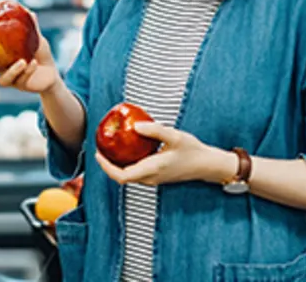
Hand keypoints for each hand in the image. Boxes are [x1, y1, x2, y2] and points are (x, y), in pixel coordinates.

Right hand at [0, 15, 60, 94]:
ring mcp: (9, 77)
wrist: (51, 70)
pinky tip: (34, 63)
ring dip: (11, 71)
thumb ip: (31, 26)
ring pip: (1, 80)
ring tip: (22, 61)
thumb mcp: (35, 37)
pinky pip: (20, 81)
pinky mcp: (20, 85)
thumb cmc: (38, 51)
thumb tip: (29, 12)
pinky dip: (27, 72)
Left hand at [95, 123, 233, 185]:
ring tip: (109, 148)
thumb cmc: (193, 151)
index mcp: (152, 170)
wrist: (207, 165)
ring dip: (116, 164)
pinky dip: (126, 163)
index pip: (122, 176)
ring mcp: (153, 179)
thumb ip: (155, 130)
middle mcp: (150, 178)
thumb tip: (135, 125)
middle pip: (121, 177)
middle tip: (100, 148)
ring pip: (128, 175)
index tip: (98, 154)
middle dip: (107, 164)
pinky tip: (126, 149)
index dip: (106, 167)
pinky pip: (136, 172)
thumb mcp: (175, 136)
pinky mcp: (156, 176)